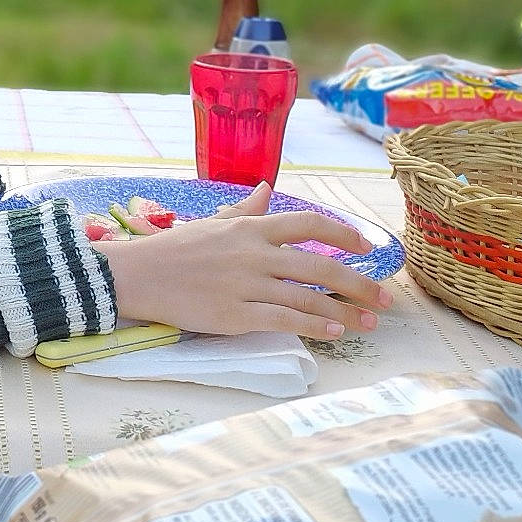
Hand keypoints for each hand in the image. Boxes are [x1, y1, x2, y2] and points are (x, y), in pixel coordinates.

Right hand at [93, 182, 392, 338]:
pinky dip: (314, 326)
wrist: (136, 274)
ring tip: (369, 323)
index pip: (308, 224)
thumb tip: (267, 187)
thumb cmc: (174, 248)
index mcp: (250, 228)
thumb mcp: (213, 221)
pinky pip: (284, 320)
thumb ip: (245, 207)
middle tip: (384, 299)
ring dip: (345, 312)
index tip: (366, 248)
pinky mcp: (234, 315)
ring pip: (307, 298)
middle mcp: (254, 253)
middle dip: (359, 284)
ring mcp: (245, 285)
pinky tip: (336, 333)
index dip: (343, 235)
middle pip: (320, 266)